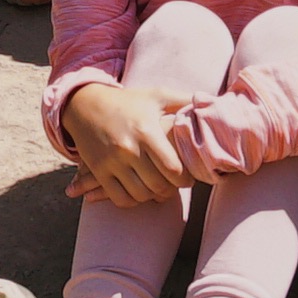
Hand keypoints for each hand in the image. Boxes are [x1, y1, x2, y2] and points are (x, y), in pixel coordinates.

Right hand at [59, 80, 194, 209]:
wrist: (85, 104)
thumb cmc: (128, 101)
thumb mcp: (156, 96)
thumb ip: (184, 100)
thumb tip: (212, 101)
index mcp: (146, 131)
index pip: (173, 168)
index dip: (185, 179)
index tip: (187, 177)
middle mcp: (128, 148)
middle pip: (159, 186)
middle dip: (171, 189)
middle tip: (175, 185)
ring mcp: (111, 162)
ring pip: (141, 195)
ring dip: (154, 196)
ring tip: (159, 188)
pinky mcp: (99, 171)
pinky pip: (120, 198)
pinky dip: (133, 201)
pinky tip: (140, 191)